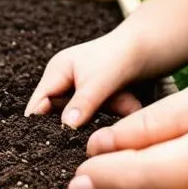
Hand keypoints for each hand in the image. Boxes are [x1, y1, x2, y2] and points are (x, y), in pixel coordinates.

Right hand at [24, 32, 143, 127]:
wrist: (149, 45)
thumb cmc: (120, 56)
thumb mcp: (98, 81)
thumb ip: (81, 104)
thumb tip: (65, 127)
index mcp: (56, 72)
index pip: (38, 104)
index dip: (39, 124)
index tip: (47, 144)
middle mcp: (65, 81)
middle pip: (61, 113)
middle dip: (81, 120)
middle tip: (93, 128)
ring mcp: (83, 90)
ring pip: (87, 115)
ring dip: (107, 112)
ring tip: (127, 100)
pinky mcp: (100, 98)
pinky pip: (103, 113)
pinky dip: (118, 109)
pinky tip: (131, 102)